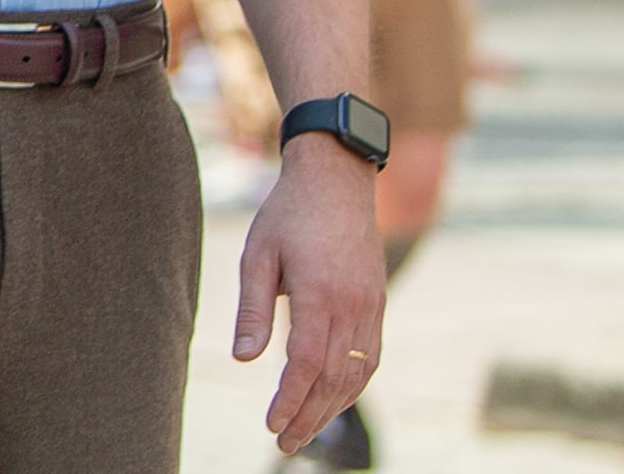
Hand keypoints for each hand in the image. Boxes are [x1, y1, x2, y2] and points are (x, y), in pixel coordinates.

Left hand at [233, 139, 384, 453]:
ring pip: (357, 374)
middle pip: (333, 379)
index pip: (306, 365)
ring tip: (305, 431)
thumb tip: (246, 360)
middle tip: (284, 444)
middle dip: (309, 416)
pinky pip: (370, 357)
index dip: (289, 401)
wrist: (336, 180)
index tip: (270, 425)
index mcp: (321, 295)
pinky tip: (334, 399)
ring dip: (332, 408)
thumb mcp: (258, 255)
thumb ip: (254, 310)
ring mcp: (371, 307)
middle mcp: (353, 307)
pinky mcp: (378, 304)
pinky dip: (353, 385)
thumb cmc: (288, 215)